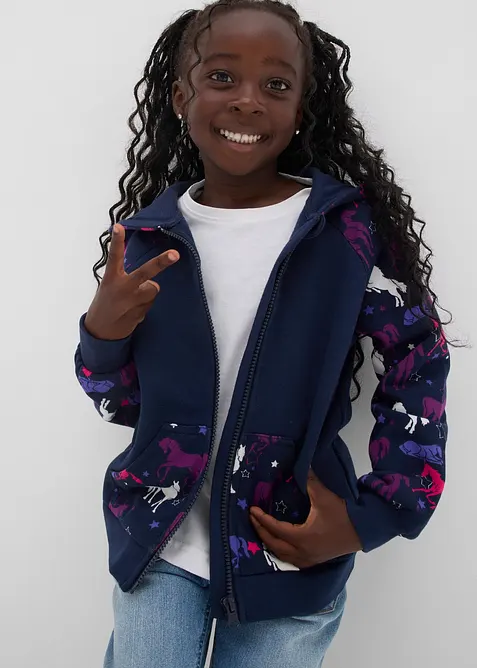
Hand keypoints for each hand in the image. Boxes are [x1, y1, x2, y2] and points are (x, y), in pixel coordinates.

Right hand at [85, 224, 179, 339]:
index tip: (118, 227)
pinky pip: (150, 303)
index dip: (117, 241)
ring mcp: (133, 301)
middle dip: (162, 262)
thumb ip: (125, 278)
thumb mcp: (110, 286)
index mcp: (111, 278)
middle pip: (145, 272)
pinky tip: (133, 310)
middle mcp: (123, 288)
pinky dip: (145, 304)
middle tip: (175, 254)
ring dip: (147, 293)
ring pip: (153, 289)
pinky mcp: (141, 313)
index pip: (114, 256)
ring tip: (132, 300)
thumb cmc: (106, 302)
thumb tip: (150, 281)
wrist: (101, 331)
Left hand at [249, 470, 362, 568]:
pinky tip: (279, 544)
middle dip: (261, 531)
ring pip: (281, 555)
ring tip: (262, 530)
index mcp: (302, 537)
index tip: (252, 509)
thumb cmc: (343, 514)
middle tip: (252, 518)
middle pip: (274, 544)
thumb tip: (302, 463)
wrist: (363, 531)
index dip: (262, 519)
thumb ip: (310, 480)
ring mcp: (308, 559)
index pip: (275, 529)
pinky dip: (281, 552)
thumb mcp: (324, 496)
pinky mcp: (314, 561)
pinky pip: (291, 560)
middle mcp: (302, 552)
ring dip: (269, 543)